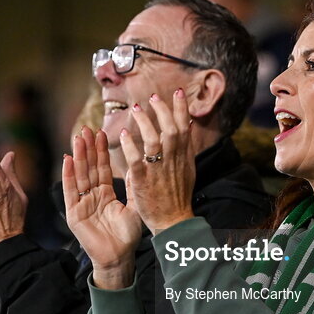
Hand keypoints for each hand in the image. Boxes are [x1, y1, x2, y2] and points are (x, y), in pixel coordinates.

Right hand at [63, 126, 141, 288]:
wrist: (119, 257)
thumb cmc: (128, 236)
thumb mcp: (135, 206)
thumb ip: (134, 186)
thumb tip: (138, 164)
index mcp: (105, 194)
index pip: (102, 168)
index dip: (101, 151)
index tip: (101, 132)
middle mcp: (91, 196)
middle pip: (89, 168)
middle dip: (87, 148)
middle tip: (86, 128)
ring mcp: (81, 204)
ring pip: (79, 176)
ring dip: (77, 156)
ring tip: (77, 138)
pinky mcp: (74, 214)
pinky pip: (70, 192)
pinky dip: (68, 175)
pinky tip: (67, 160)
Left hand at [119, 89, 195, 234]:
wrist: (174, 221)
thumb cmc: (178, 195)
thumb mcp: (188, 169)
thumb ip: (186, 147)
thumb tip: (189, 124)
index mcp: (184, 157)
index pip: (185, 128)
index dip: (181, 109)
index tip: (177, 92)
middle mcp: (173, 161)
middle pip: (171, 131)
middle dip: (163, 112)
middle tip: (153, 98)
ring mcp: (158, 171)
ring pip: (153, 142)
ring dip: (145, 123)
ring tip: (136, 109)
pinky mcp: (143, 181)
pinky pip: (136, 160)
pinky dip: (130, 146)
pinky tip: (124, 134)